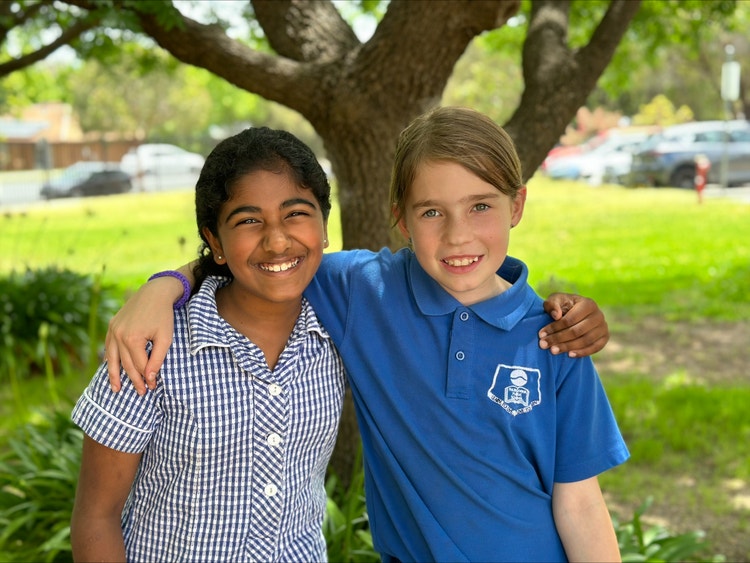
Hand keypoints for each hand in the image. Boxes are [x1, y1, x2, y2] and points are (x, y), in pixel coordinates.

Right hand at [105, 277, 179, 394]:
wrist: (154, 293)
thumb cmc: (163, 315)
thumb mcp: (165, 337)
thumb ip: (158, 358)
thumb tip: (150, 377)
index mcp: (133, 339)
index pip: (140, 365)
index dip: (147, 378)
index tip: (152, 387)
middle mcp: (119, 336)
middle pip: (126, 364)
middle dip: (134, 380)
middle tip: (141, 392)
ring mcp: (113, 330)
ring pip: (112, 358)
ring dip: (114, 375)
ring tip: (116, 389)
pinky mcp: (111, 326)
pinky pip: (108, 347)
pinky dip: (109, 359)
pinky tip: (110, 368)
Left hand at [539, 293, 608, 356]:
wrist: (575, 312)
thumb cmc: (563, 306)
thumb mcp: (556, 300)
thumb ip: (553, 304)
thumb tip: (556, 316)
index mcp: (588, 304)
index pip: (570, 319)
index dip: (555, 328)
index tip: (541, 334)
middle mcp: (599, 315)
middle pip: (577, 331)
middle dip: (558, 339)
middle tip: (543, 345)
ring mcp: (603, 327)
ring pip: (585, 341)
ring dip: (568, 347)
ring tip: (553, 351)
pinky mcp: (605, 338)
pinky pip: (595, 348)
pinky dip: (582, 352)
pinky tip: (569, 355)